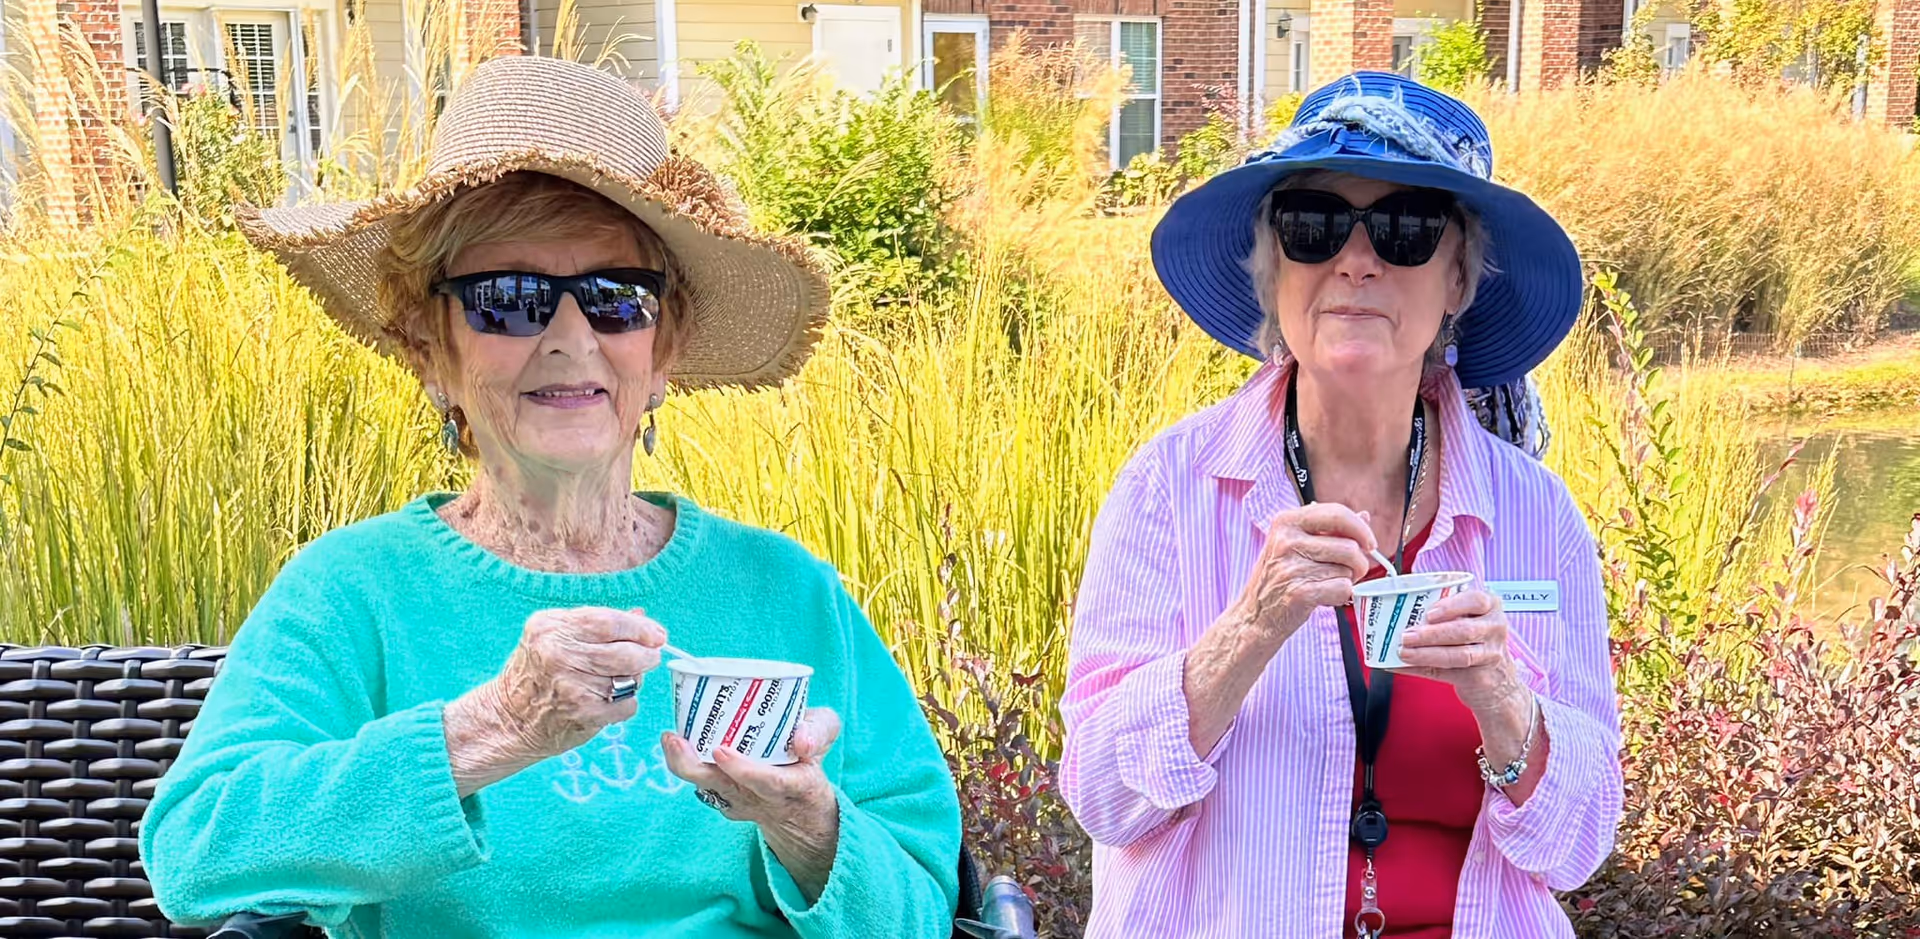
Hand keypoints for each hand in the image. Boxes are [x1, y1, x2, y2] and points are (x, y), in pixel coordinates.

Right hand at [444, 607, 664, 793]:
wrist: (509, 718)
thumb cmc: (537, 671)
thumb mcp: (554, 636)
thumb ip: (596, 624)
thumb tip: (641, 617)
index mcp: (550, 627)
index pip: (608, 621)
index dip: (640, 628)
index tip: (657, 634)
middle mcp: (558, 655)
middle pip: (626, 653)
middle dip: (647, 654)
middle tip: (651, 656)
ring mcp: (571, 687)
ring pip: (631, 679)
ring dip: (636, 679)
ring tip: (621, 679)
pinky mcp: (583, 714)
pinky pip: (627, 705)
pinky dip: (626, 703)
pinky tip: (608, 701)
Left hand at [662, 708, 842, 901]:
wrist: (799, 809)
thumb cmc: (808, 760)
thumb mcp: (825, 738)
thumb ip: (819, 731)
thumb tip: (801, 738)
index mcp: (791, 785)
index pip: (767, 783)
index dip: (743, 769)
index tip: (721, 751)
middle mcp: (760, 799)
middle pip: (723, 788)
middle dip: (695, 766)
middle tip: (675, 739)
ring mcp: (738, 802)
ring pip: (706, 787)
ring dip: (682, 763)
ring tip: (668, 737)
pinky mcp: (724, 799)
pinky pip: (703, 783)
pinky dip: (686, 763)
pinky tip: (675, 742)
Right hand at [1226, 502, 1377, 646]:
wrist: (1254, 616)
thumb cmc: (1278, 579)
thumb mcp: (1296, 545)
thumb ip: (1329, 530)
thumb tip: (1364, 516)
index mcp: (1286, 522)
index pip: (1337, 513)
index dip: (1361, 528)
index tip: (1370, 543)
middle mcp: (1286, 541)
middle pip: (1349, 546)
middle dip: (1359, 563)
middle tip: (1349, 572)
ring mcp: (1291, 567)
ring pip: (1348, 570)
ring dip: (1346, 581)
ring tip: (1327, 584)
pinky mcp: (1299, 592)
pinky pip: (1342, 588)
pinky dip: (1341, 596)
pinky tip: (1324, 597)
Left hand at [1394, 589, 1526, 715]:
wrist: (1497, 680)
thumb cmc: (1475, 641)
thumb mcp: (1468, 620)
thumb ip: (1443, 615)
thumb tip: (1397, 614)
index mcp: (1490, 607)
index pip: (1475, 600)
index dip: (1451, 606)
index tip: (1428, 613)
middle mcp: (1494, 629)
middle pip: (1463, 630)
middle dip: (1431, 634)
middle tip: (1406, 635)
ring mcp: (1490, 655)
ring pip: (1458, 655)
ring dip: (1426, 653)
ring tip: (1403, 652)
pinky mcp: (1480, 678)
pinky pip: (1446, 673)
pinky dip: (1420, 669)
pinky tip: (1401, 665)